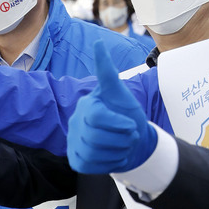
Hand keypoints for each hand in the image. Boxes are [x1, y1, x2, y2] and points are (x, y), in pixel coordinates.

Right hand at [67, 40, 156, 173]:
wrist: (134, 141)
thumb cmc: (127, 114)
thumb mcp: (121, 93)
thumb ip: (107, 71)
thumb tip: (98, 43)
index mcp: (86, 105)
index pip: (97, 117)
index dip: (118, 124)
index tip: (131, 125)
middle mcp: (75, 123)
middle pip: (97, 136)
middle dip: (121, 139)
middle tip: (129, 135)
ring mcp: (73, 142)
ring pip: (95, 152)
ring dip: (118, 151)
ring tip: (123, 144)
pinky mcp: (76, 160)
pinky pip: (92, 165)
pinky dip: (109, 162)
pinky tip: (113, 154)